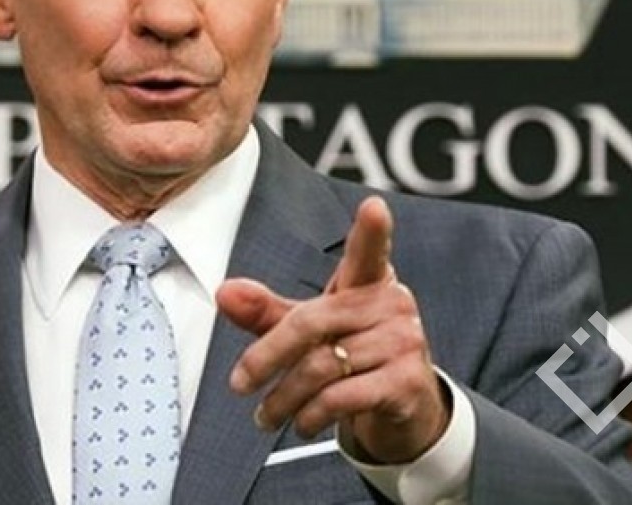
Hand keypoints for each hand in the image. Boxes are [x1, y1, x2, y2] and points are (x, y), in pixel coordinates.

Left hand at [216, 195, 448, 462]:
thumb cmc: (356, 355)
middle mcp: (391, 306)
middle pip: (311, 323)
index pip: (369, 252)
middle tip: (240, 384)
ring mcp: (404, 343)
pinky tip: (303, 423)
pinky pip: (343, 396)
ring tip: (267, 415)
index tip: (373, 208)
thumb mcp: (311, 331)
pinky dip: (312, 414)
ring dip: (284, 398)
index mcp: (368, 283)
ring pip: (322, 366)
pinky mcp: (406, 382)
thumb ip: (267, 312)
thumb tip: (225, 293)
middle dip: (266, 358)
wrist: (406, 411)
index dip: (372, 231)